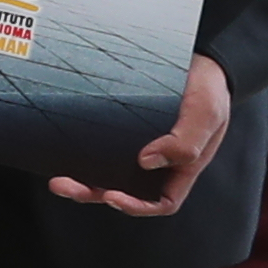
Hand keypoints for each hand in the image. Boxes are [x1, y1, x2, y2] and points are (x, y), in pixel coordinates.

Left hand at [57, 50, 234, 219]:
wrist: (199, 60)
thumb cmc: (209, 89)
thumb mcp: (206, 114)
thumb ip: (186, 142)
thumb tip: (146, 162)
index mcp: (182, 167)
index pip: (161, 201)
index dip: (136, 206)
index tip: (112, 197)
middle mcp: (159, 162)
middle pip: (125, 191)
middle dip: (93, 194)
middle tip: (66, 186)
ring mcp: (138, 146)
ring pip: (108, 174)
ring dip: (82, 181)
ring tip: (58, 180)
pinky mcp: (122, 128)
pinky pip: (101, 147)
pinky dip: (82, 153)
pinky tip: (64, 149)